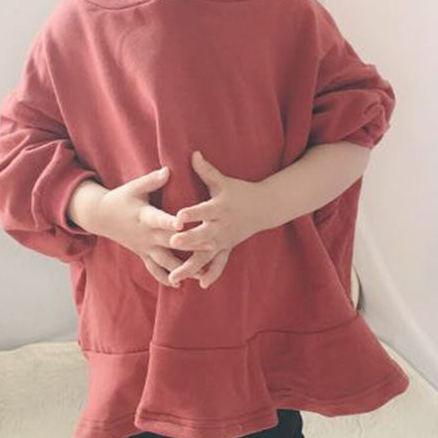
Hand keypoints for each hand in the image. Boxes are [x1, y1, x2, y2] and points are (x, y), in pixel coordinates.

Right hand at [93, 165, 197, 288]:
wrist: (101, 217)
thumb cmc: (121, 198)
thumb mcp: (134, 187)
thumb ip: (152, 181)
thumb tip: (168, 170)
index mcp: (144, 216)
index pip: (159, 219)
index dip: (170, 221)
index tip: (183, 222)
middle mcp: (146, 234)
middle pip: (170, 241)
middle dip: (190, 245)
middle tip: (212, 246)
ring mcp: (144, 247)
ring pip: (165, 260)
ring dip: (183, 268)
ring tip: (201, 274)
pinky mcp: (143, 254)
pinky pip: (154, 269)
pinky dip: (165, 277)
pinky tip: (179, 284)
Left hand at [165, 150, 263, 288]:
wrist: (264, 207)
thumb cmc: (239, 191)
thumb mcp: (224, 182)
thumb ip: (206, 171)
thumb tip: (193, 153)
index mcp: (219, 208)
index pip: (204, 210)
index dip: (192, 213)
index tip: (178, 216)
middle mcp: (221, 226)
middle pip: (203, 235)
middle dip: (188, 240)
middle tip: (173, 243)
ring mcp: (224, 240)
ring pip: (206, 255)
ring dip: (192, 266)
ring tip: (176, 276)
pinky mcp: (227, 248)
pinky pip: (220, 264)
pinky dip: (212, 274)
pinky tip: (201, 285)